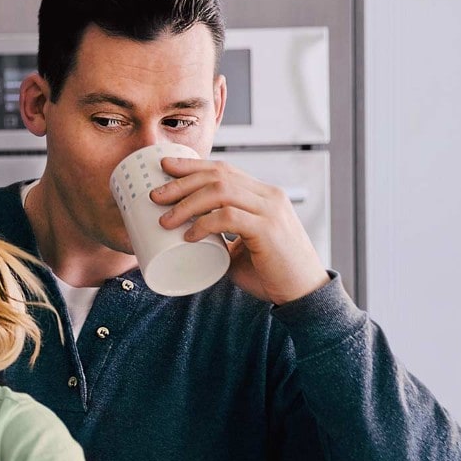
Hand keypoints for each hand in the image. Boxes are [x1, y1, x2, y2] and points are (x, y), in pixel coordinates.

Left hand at [150, 156, 328, 304]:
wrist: (304, 294)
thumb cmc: (272, 273)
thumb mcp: (242, 248)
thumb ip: (221, 239)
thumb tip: (186, 240)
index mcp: (263, 195)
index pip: (224, 169)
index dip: (193, 166)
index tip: (165, 168)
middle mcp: (268, 196)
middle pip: (218, 175)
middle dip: (182, 181)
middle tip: (155, 195)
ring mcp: (270, 210)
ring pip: (221, 191)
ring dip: (187, 202)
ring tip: (165, 219)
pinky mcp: (268, 230)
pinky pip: (229, 217)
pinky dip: (204, 223)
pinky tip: (189, 235)